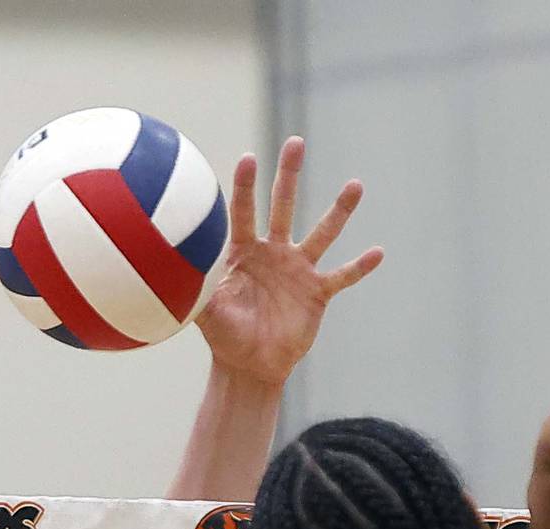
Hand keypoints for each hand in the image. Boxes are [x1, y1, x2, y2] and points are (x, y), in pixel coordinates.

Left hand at [196, 137, 382, 386]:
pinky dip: (359, 267)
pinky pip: (342, 276)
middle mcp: (274, 252)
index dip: (246, 186)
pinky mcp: (317, 292)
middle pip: (283, 206)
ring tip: (355, 185)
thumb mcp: (206, 313)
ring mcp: (298, 270)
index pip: (243, 211)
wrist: (250, 365)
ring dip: (339, 211)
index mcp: (244, 251)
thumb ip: (195, 290)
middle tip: (295, 142)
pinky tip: (378, 252)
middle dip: (288, 175)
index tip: (249, 158)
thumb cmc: (224, 336)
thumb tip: (171, 272)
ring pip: (322, 233)